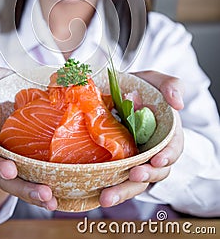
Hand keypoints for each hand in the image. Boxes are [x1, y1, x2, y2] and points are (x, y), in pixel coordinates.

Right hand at [0, 66, 56, 212]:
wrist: (23, 92)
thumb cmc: (0, 85)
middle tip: (10, 171)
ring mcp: (6, 159)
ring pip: (10, 180)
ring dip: (25, 190)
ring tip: (43, 195)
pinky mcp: (24, 166)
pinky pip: (29, 182)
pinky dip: (39, 193)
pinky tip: (53, 201)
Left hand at [99, 70, 183, 207]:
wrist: (114, 89)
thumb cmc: (140, 87)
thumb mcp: (156, 80)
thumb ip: (171, 85)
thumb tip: (178, 103)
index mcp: (166, 133)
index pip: (173, 148)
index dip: (168, 156)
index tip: (157, 160)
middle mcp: (152, 150)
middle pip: (155, 172)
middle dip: (145, 177)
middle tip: (134, 175)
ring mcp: (135, 159)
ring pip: (136, 183)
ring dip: (124, 191)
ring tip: (108, 196)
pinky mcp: (118, 165)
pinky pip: (117, 181)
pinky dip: (110, 189)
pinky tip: (98, 195)